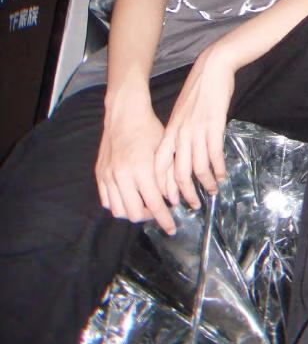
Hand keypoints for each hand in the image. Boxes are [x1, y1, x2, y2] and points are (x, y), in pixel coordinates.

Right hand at [96, 92, 176, 234]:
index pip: (155, 204)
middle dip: (149, 217)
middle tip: (158, 212)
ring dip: (133, 212)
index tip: (171, 228)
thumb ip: (168, 177)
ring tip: (144, 205)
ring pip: (118, 210)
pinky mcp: (100, 174)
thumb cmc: (149, 130)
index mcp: (141, 169)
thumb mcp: (164, 151)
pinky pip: (106, 201)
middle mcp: (122, 175)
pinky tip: (129, 198)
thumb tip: (172, 200)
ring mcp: (108, 175)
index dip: (164, 219)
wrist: (124, 115)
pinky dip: (118, 205)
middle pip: (134, 213)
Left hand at [154, 44, 234, 209]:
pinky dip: (219, 169)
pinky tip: (223, 175)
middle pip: (178, 173)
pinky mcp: (213, 126)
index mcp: (170, 131)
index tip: (169, 200)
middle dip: (185, 193)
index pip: (160, 165)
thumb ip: (179, 133)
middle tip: (192, 205)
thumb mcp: (182, 113)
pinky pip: (214, 155)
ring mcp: (196, 131)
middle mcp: (180, 134)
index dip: (163, 185)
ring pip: (198, 167)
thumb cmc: (198, 91)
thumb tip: (180, 154)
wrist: (211, 68)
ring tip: (212, 191)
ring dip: (206, 183)